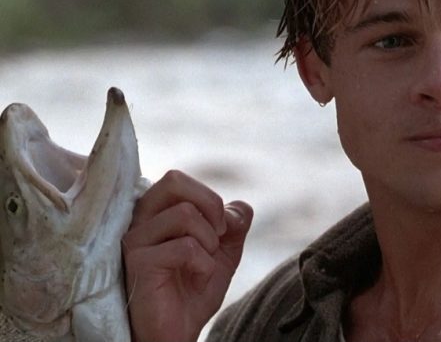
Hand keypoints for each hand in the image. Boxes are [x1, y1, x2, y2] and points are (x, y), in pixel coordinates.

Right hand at [122, 170, 253, 341]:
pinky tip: (197, 278)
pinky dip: (204, 264)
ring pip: (184, 213)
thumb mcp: (224, 251)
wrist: (177, 333)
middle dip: (210, 205)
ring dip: (210, 241)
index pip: (177, 179)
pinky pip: (185, 247)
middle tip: (219, 234)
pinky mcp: (138, 263)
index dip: (209, 198)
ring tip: (204, 264)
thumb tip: (239, 208)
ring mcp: (136, 241)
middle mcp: (140, 221)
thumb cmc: (193, 290)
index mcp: (156, 213)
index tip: (221, 228)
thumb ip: (235, 224)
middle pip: (173, 180)